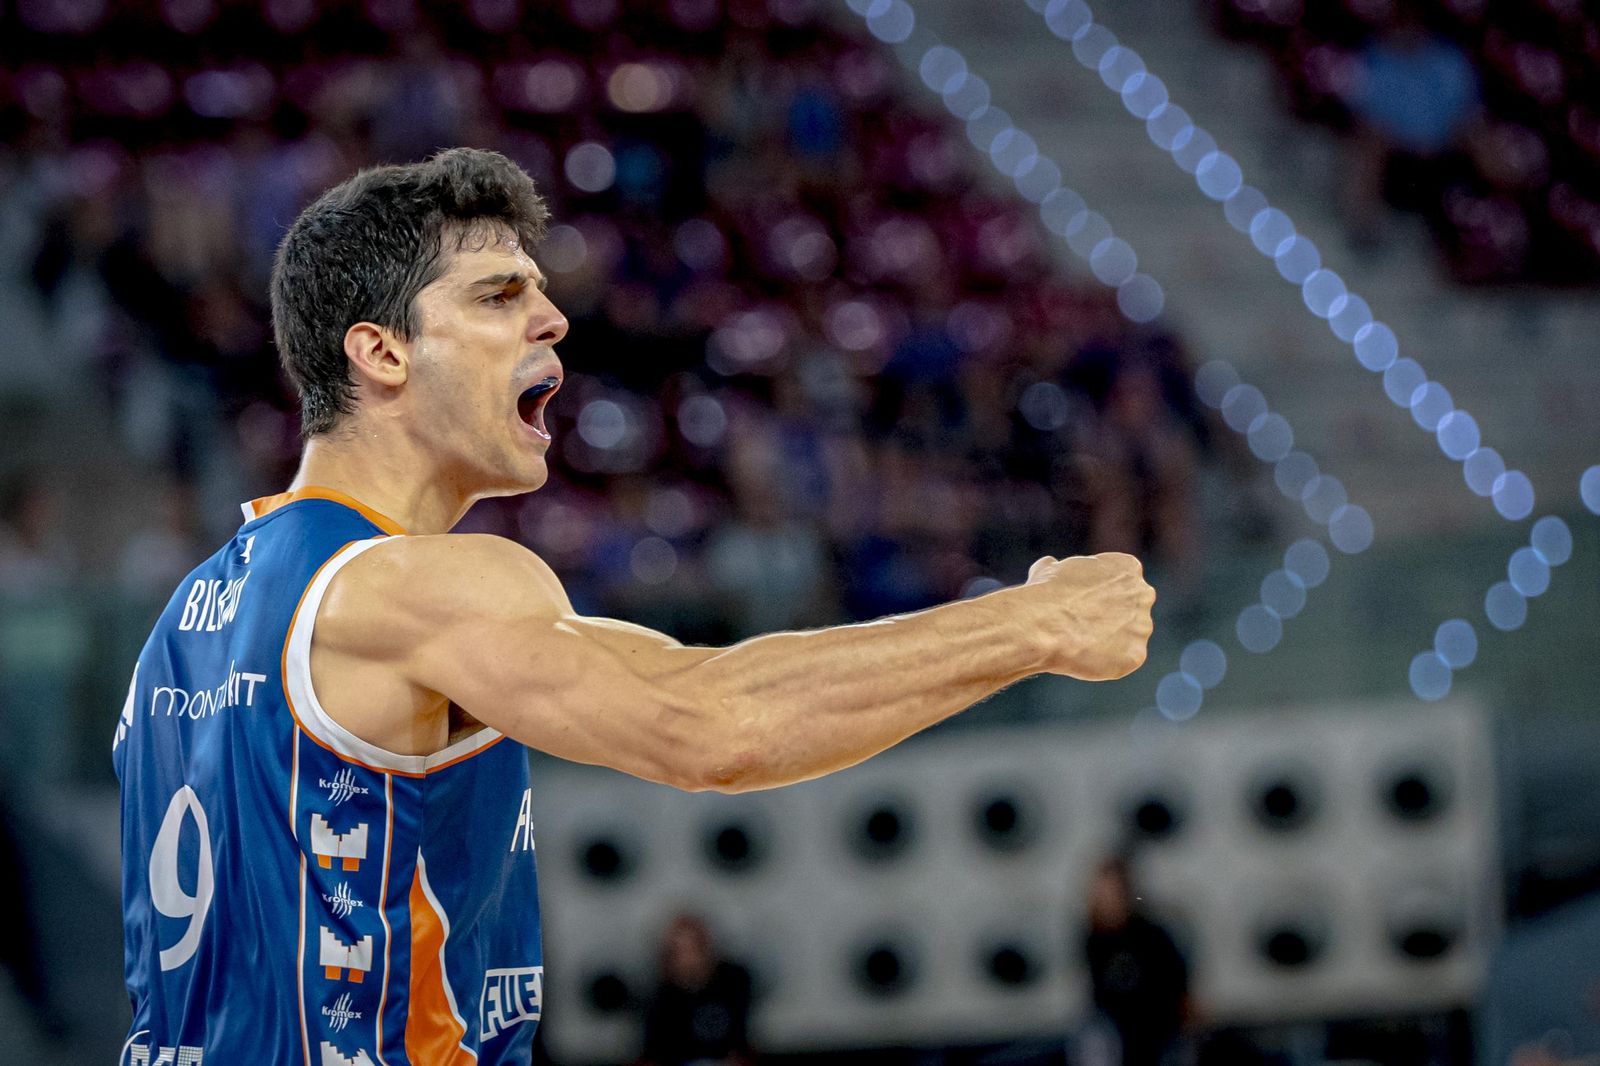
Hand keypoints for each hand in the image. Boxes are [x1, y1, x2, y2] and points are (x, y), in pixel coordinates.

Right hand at [1022, 553, 1154, 680]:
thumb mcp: (1050, 570)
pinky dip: (1106, 662)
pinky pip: (1123, 661)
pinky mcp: (1136, 655)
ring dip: (1109, 641)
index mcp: (1127, 568)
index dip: (1099, 594)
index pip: (1122, 582)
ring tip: (1079, 642)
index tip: (1080, 603)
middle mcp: (1143, 594)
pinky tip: (1084, 656)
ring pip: (1129, 638)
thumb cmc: (1046, 595)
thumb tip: (1048, 566)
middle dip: (1112, 618)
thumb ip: (1059, 569)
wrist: (1044, 625)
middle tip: (1082, 626)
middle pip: (1132, 609)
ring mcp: (1142, 627)